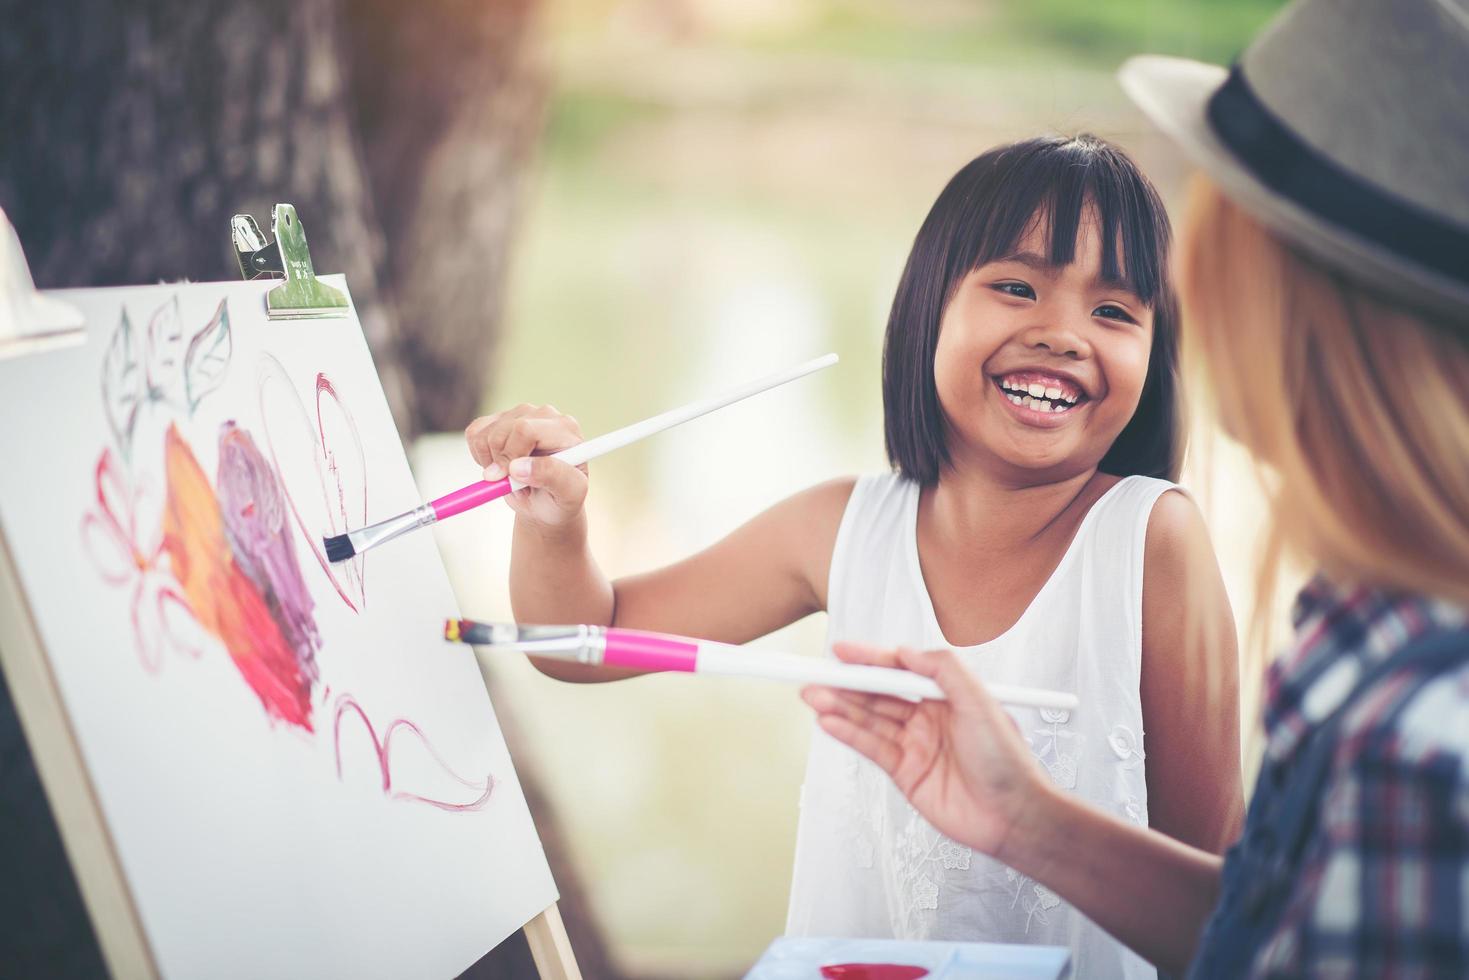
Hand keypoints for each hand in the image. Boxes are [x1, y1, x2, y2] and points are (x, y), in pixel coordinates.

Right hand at [464, 403, 588, 528]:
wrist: (547, 503)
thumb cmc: (561, 497)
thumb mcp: (569, 494)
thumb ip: (551, 476)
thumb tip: (518, 467)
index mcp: (565, 428)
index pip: (525, 429)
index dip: (510, 455)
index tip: (509, 479)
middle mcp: (542, 415)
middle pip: (502, 431)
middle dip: (501, 464)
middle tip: (516, 486)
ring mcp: (519, 414)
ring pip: (484, 434)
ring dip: (491, 464)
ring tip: (512, 479)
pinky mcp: (499, 420)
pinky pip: (474, 434)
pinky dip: (480, 457)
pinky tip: (500, 467)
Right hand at [802, 643, 1052, 860]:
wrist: (1014, 815)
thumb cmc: (1008, 761)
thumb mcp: (980, 701)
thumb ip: (943, 669)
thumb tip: (906, 651)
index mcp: (947, 695)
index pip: (899, 670)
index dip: (869, 659)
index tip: (841, 651)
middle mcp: (928, 718)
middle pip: (878, 694)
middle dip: (846, 684)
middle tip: (816, 675)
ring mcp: (915, 745)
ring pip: (869, 720)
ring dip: (840, 707)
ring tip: (813, 696)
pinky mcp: (905, 773)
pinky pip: (871, 748)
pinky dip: (848, 734)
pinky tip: (829, 722)